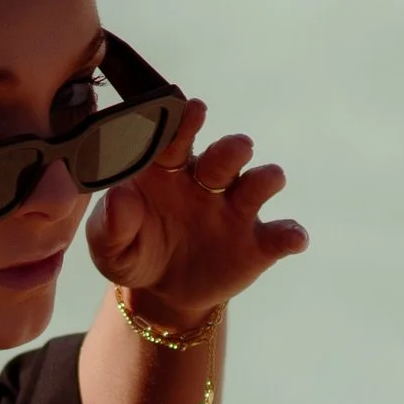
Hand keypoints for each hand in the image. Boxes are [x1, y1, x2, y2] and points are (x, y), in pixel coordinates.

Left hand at [87, 99, 307, 327]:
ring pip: (256, 185)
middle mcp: (207, 181)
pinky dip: (289, 235)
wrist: (159, 293)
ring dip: (265, 179)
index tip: (192, 109)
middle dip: (231, 151)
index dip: (186, 123)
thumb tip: (120, 199)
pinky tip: (293, 238)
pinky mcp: (255, 244)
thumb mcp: (110, 247)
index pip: (177, 138)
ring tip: (268, 180)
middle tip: (237, 148)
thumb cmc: (133, 252)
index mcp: (168, 169)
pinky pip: (277, 235)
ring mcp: (234, 210)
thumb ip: (110, 225)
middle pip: (224, 157)